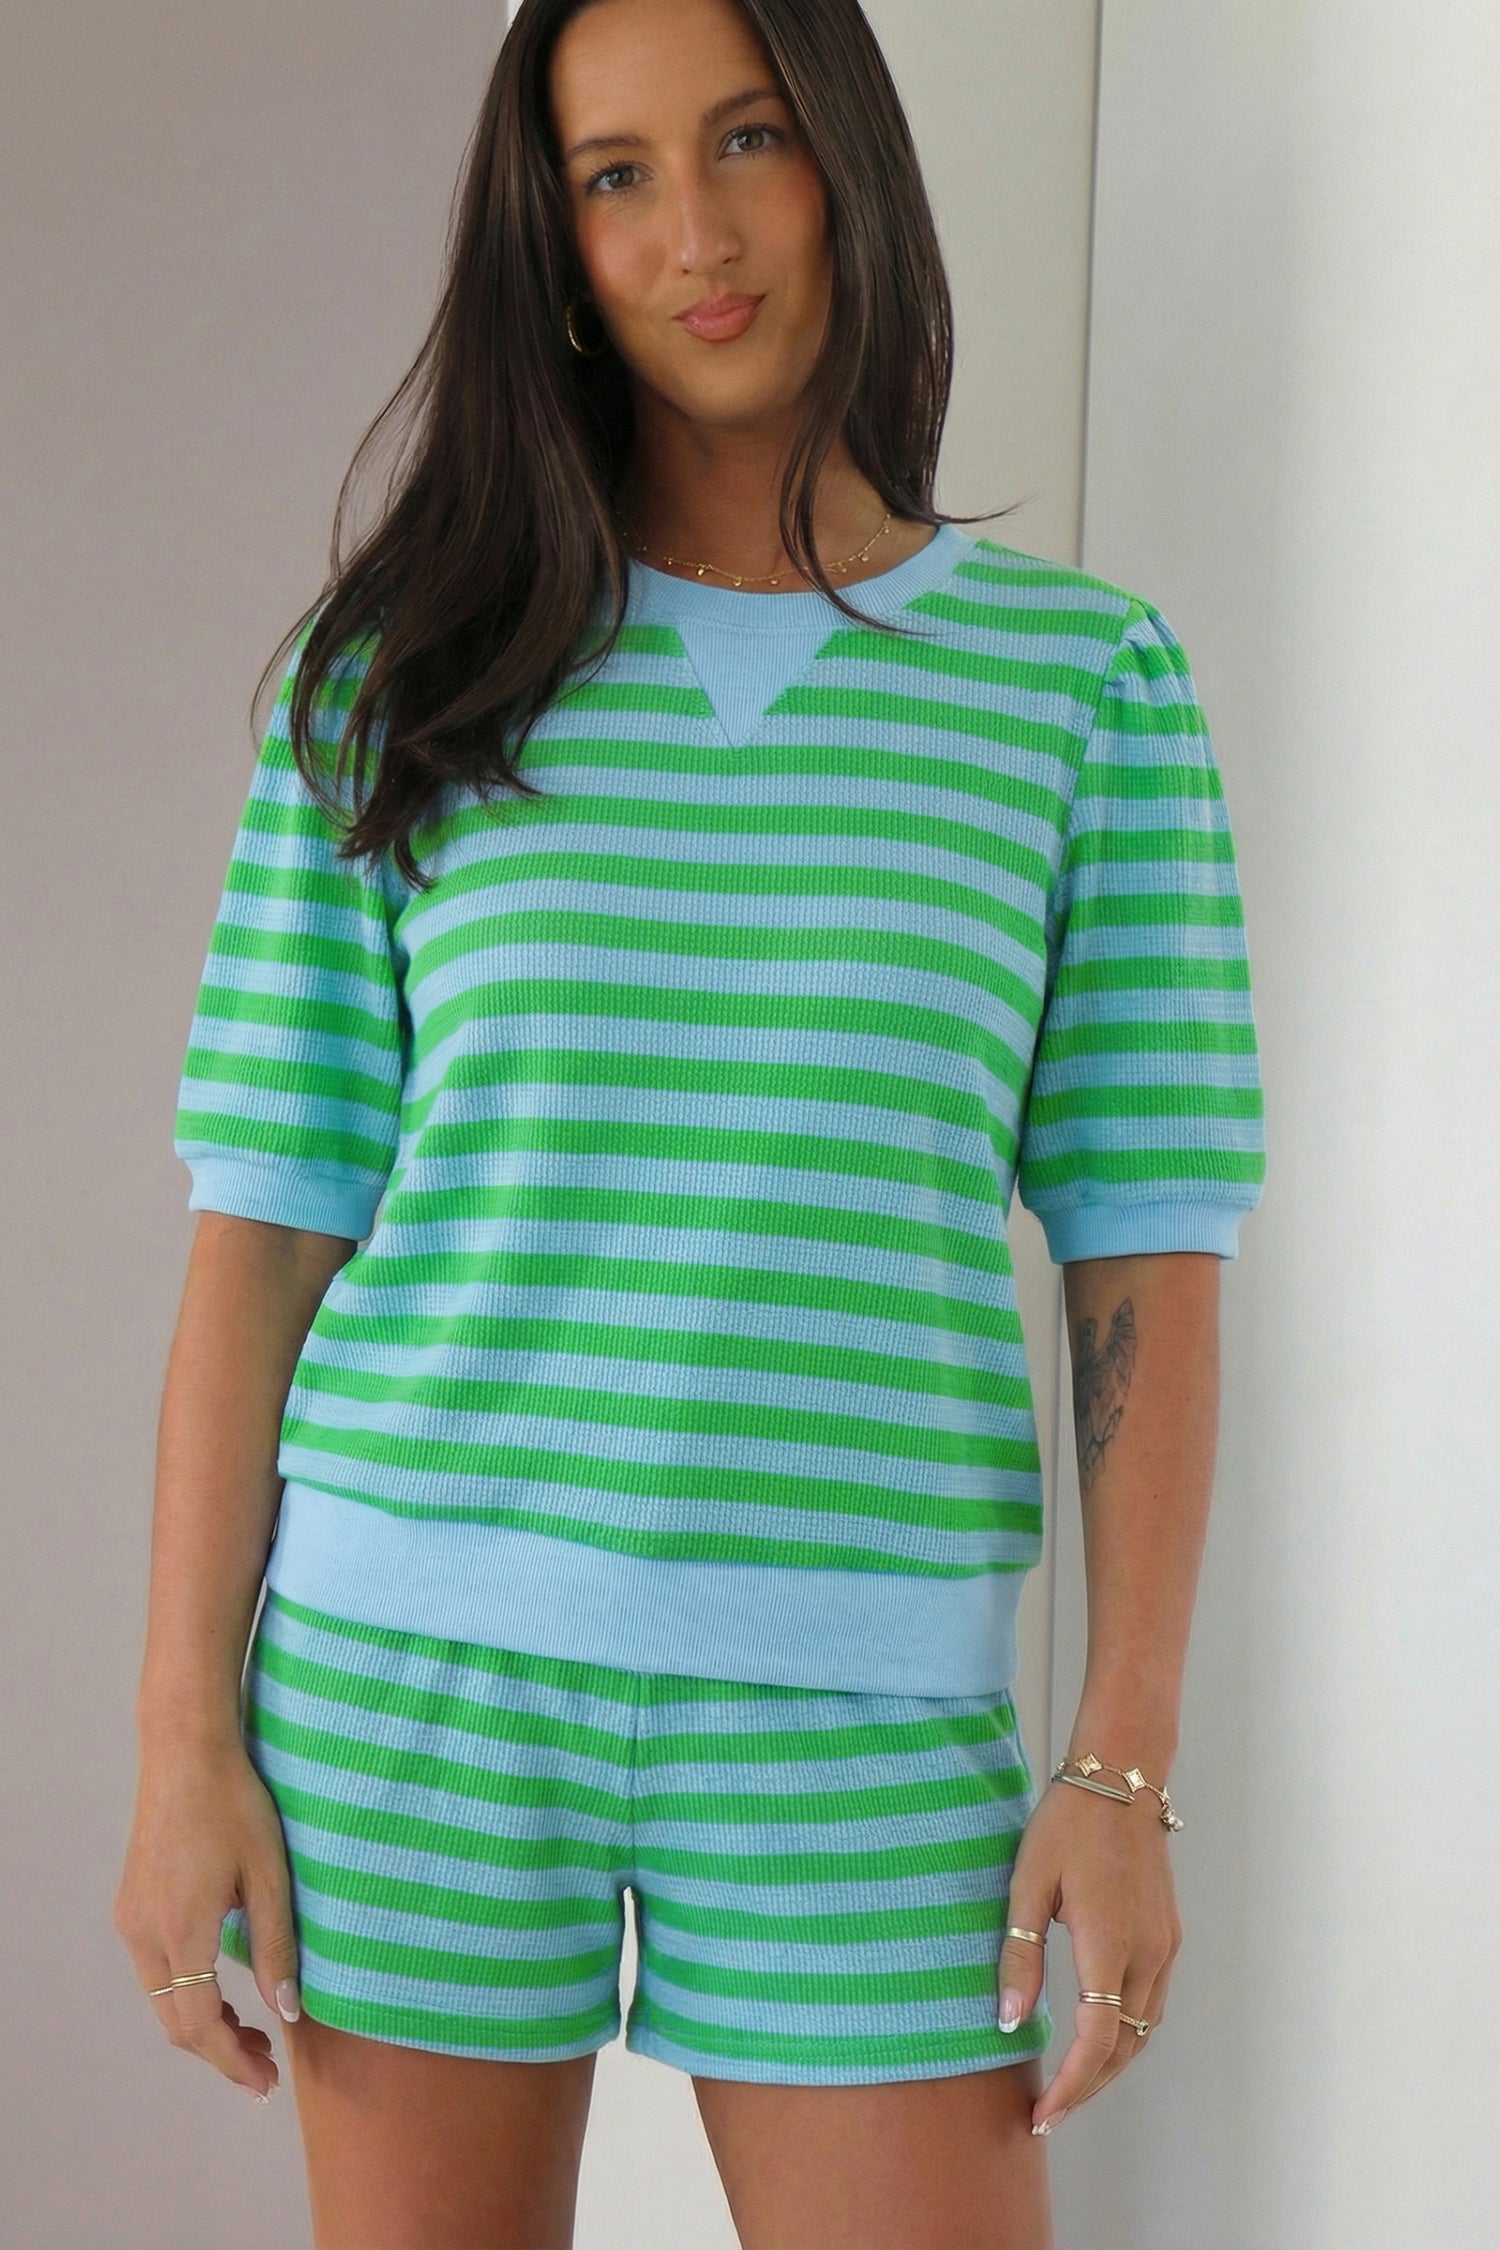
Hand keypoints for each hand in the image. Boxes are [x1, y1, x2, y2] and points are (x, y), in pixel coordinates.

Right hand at [113, 1738, 301, 2101]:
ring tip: (251, 2029)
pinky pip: (156, 1970)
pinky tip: (220, 1986)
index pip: (201, 2025)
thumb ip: (276, 1946)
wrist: (184, 1751)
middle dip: (220, 2051)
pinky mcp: (131, 1905)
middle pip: (176, 2023)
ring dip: (202, 2023)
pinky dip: (186, 1993)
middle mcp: (144, 1935)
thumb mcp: (269, 1874)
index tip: (266, 2084)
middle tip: (267, 2062)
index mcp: (181, 1932)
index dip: (233, 2062)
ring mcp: (131, 1920)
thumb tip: (287, 2010)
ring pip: (162, 2000)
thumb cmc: (235, 1803)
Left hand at [997, 1776, 1181, 2133]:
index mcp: (1108, 1943)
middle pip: (1123, 2048)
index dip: (1071, 2085)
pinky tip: (1096, 2037)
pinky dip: (1126, 2033)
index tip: (1044, 2114)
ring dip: (1109, 2064)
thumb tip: (1009, 2020)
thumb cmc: (1067, 1825)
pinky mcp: (1168, 1937)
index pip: (1096, 2040)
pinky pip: (1151, 2004)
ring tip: (1069, 2084)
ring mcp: (1164, 1947)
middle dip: (1087, 2087)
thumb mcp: (1028, 1885)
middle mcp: (1147, 1954)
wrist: (1120, 1781)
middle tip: (1048, 2112)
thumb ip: (1020, 1955)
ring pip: (1143, 2031)